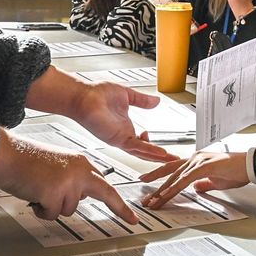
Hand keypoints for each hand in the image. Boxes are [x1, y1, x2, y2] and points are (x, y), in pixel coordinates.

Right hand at [0, 128, 135, 221]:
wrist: (8, 154)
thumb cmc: (26, 160)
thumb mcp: (58, 165)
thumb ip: (73, 178)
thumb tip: (79, 196)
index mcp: (81, 162)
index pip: (106, 185)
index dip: (119, 202)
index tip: (132, 215)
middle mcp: (79, 171)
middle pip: (103, 194)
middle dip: (118, 208)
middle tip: (131, 220)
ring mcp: (69, 182)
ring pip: (68, 209)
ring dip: (53, 206)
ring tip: (40, 189)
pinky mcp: (55, 193)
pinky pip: (51, 214)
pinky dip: (41, 210)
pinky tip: (34, 194)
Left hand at [27, 67, 175, 161]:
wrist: (83, 96)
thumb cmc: (96, 94)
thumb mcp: (127, 95)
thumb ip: (142, 100)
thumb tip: (155, 101)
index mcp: (125, 127)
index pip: (142, 142)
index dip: (153, 145)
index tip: (163, 147)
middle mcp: (123, 136)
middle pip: (144, 151)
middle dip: (159, 157)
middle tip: (173, 161)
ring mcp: (120, 139)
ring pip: (142, 152)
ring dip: (157, 157)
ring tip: (171, 160)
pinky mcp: (117, 138)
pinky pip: (136, 147)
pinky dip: (149, 150)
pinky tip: (160, 152)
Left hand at [138, 151, 249, 207]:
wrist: (250, 165)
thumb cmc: (237, 171)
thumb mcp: (217, 181)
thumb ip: (204, 183)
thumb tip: (195, 188)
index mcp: (196, 161)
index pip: (173, 169)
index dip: (159, 176)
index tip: (147, 182)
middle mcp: (194, 158)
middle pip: (169, 173)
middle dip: (156, 187)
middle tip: (145, 198)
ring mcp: (198, 161)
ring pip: (175, 177)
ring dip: (163, 191)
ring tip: (153, 202)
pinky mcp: (204, 166)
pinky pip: (185, 179)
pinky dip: (175, 188)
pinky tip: (167, 195)